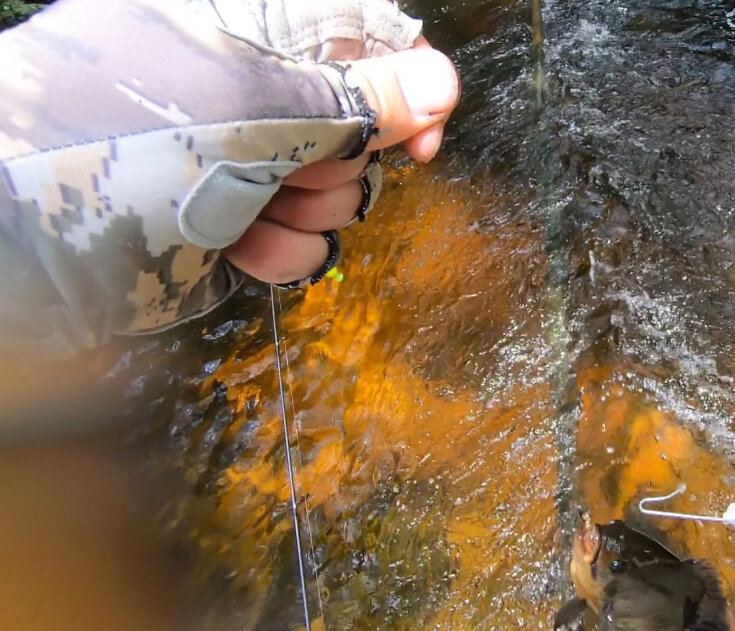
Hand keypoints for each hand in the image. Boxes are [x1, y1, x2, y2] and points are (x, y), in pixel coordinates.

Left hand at [0, 0, 459, 353]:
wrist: (20, 252)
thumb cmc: (115, 148)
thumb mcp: (252, 109)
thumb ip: (358, 97)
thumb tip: (442, 83)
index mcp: (240, 21)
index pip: (356, 31)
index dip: (402, 80)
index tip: (421, 132)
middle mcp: (246, 82)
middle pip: (363, 116)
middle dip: (346, 156)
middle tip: (301, 166)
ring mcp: (242, 154)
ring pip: (341, 183)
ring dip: (314, 208)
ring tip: (254, 208)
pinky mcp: (235, 219)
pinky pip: (306, 235)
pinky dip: (285, 248)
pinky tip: (241, 246)